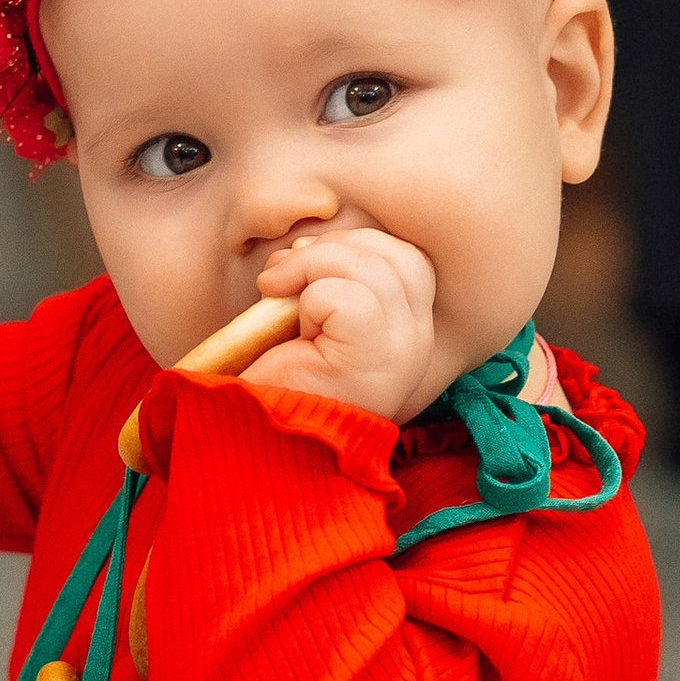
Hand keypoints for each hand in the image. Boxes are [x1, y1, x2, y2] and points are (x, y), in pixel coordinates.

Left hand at [245, 230, 438, 423]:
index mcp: (410, 328)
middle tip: (281, 277)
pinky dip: (310, 299)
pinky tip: (294, 328)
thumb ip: (330, 275)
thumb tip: (312, 241)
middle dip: (329, 248)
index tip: (304, 268)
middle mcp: (419, 341)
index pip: (407, 257)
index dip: (353, 246)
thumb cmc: (282, 378)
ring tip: (277, 295)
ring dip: (310, 268)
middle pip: (395, 254)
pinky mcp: (377, 360)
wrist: (260, 438)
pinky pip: (349, 297)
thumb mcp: (311, 313)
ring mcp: (404, 352)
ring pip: (372, 268)